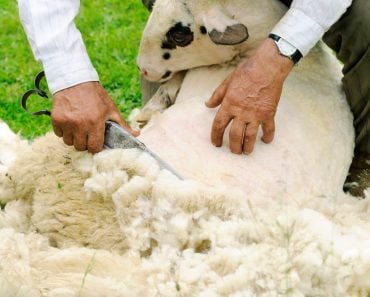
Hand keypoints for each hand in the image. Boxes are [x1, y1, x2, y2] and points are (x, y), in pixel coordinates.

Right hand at [52, 82, 138, 152]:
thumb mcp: (111, 109)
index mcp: (95, 123)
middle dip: (85, 143)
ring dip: (74, 138)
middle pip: (80, 147)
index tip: (96, 142)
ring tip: (78, 128)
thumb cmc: (96, 96)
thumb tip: (137, 135)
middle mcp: (80, 125)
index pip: (94, 148)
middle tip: (87, 134)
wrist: (75, 80)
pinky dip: (63, 131)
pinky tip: (70, 123)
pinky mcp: (56, 119)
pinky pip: (58, 134)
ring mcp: (67, 123)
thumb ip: (123, 125)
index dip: (96, 147)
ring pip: (68, 142)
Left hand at [205, 38, 293, 153]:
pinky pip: (268, 129)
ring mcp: (256, 114)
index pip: (218, 125)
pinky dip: (268, 137)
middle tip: (234, 151)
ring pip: (250, 136)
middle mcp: (241, 112)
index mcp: (229, 104)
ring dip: (248, 147)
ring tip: (246, 152)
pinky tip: (265, 141)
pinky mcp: (269, 113)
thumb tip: (208, 104)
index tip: (216, 143)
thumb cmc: (246, 71)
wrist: (267, 66)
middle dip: (233, 146)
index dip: (216, 136)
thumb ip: (217, 96)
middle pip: (235, 135)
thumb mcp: (227, 82)